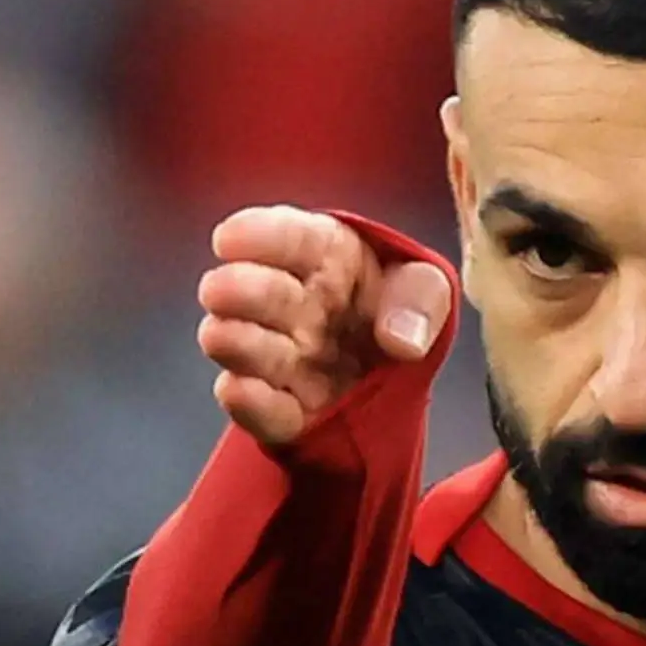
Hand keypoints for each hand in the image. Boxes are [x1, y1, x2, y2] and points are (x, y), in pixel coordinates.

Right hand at [197, 206, 451, 446]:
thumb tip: (400, 340)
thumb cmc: (399, 310)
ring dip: (234, 343)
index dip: (257, 234)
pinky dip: (250, 403)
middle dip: (239, 290)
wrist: (394, 377)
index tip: (229, 239)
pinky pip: (260, 410)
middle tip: (219, 290)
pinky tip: (242, 391)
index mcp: (323, 257)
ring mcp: (281, 357)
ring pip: (242, 346)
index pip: (289, 236)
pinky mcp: (280, 410)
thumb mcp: (425, 289)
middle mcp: (291, 305)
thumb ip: (421, 297)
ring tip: (224, 337)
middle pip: (258, 292)